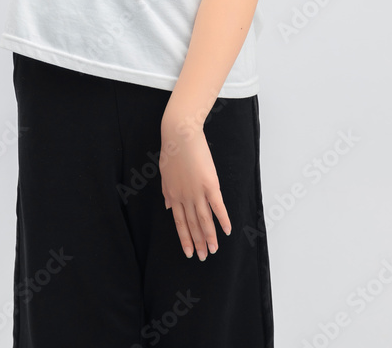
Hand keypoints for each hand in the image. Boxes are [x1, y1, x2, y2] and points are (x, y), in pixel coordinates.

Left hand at [160, 113, 231, 260]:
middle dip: (198, 242)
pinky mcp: (210, 184)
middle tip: (202, 257)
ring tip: (213, 250)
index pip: (180, 222)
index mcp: (173, 195)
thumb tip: (169, 207)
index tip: (189, 252)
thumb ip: (167, 192)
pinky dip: (222, 219)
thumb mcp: (164, 173)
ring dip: (209, 236)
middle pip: (192, 224)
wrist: (180, 134)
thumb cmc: (172, 150)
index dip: (185, 238)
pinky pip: (217, 206)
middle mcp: (184, 197)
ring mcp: (197, 192)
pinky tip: (227, 230)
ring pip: (204, 220)